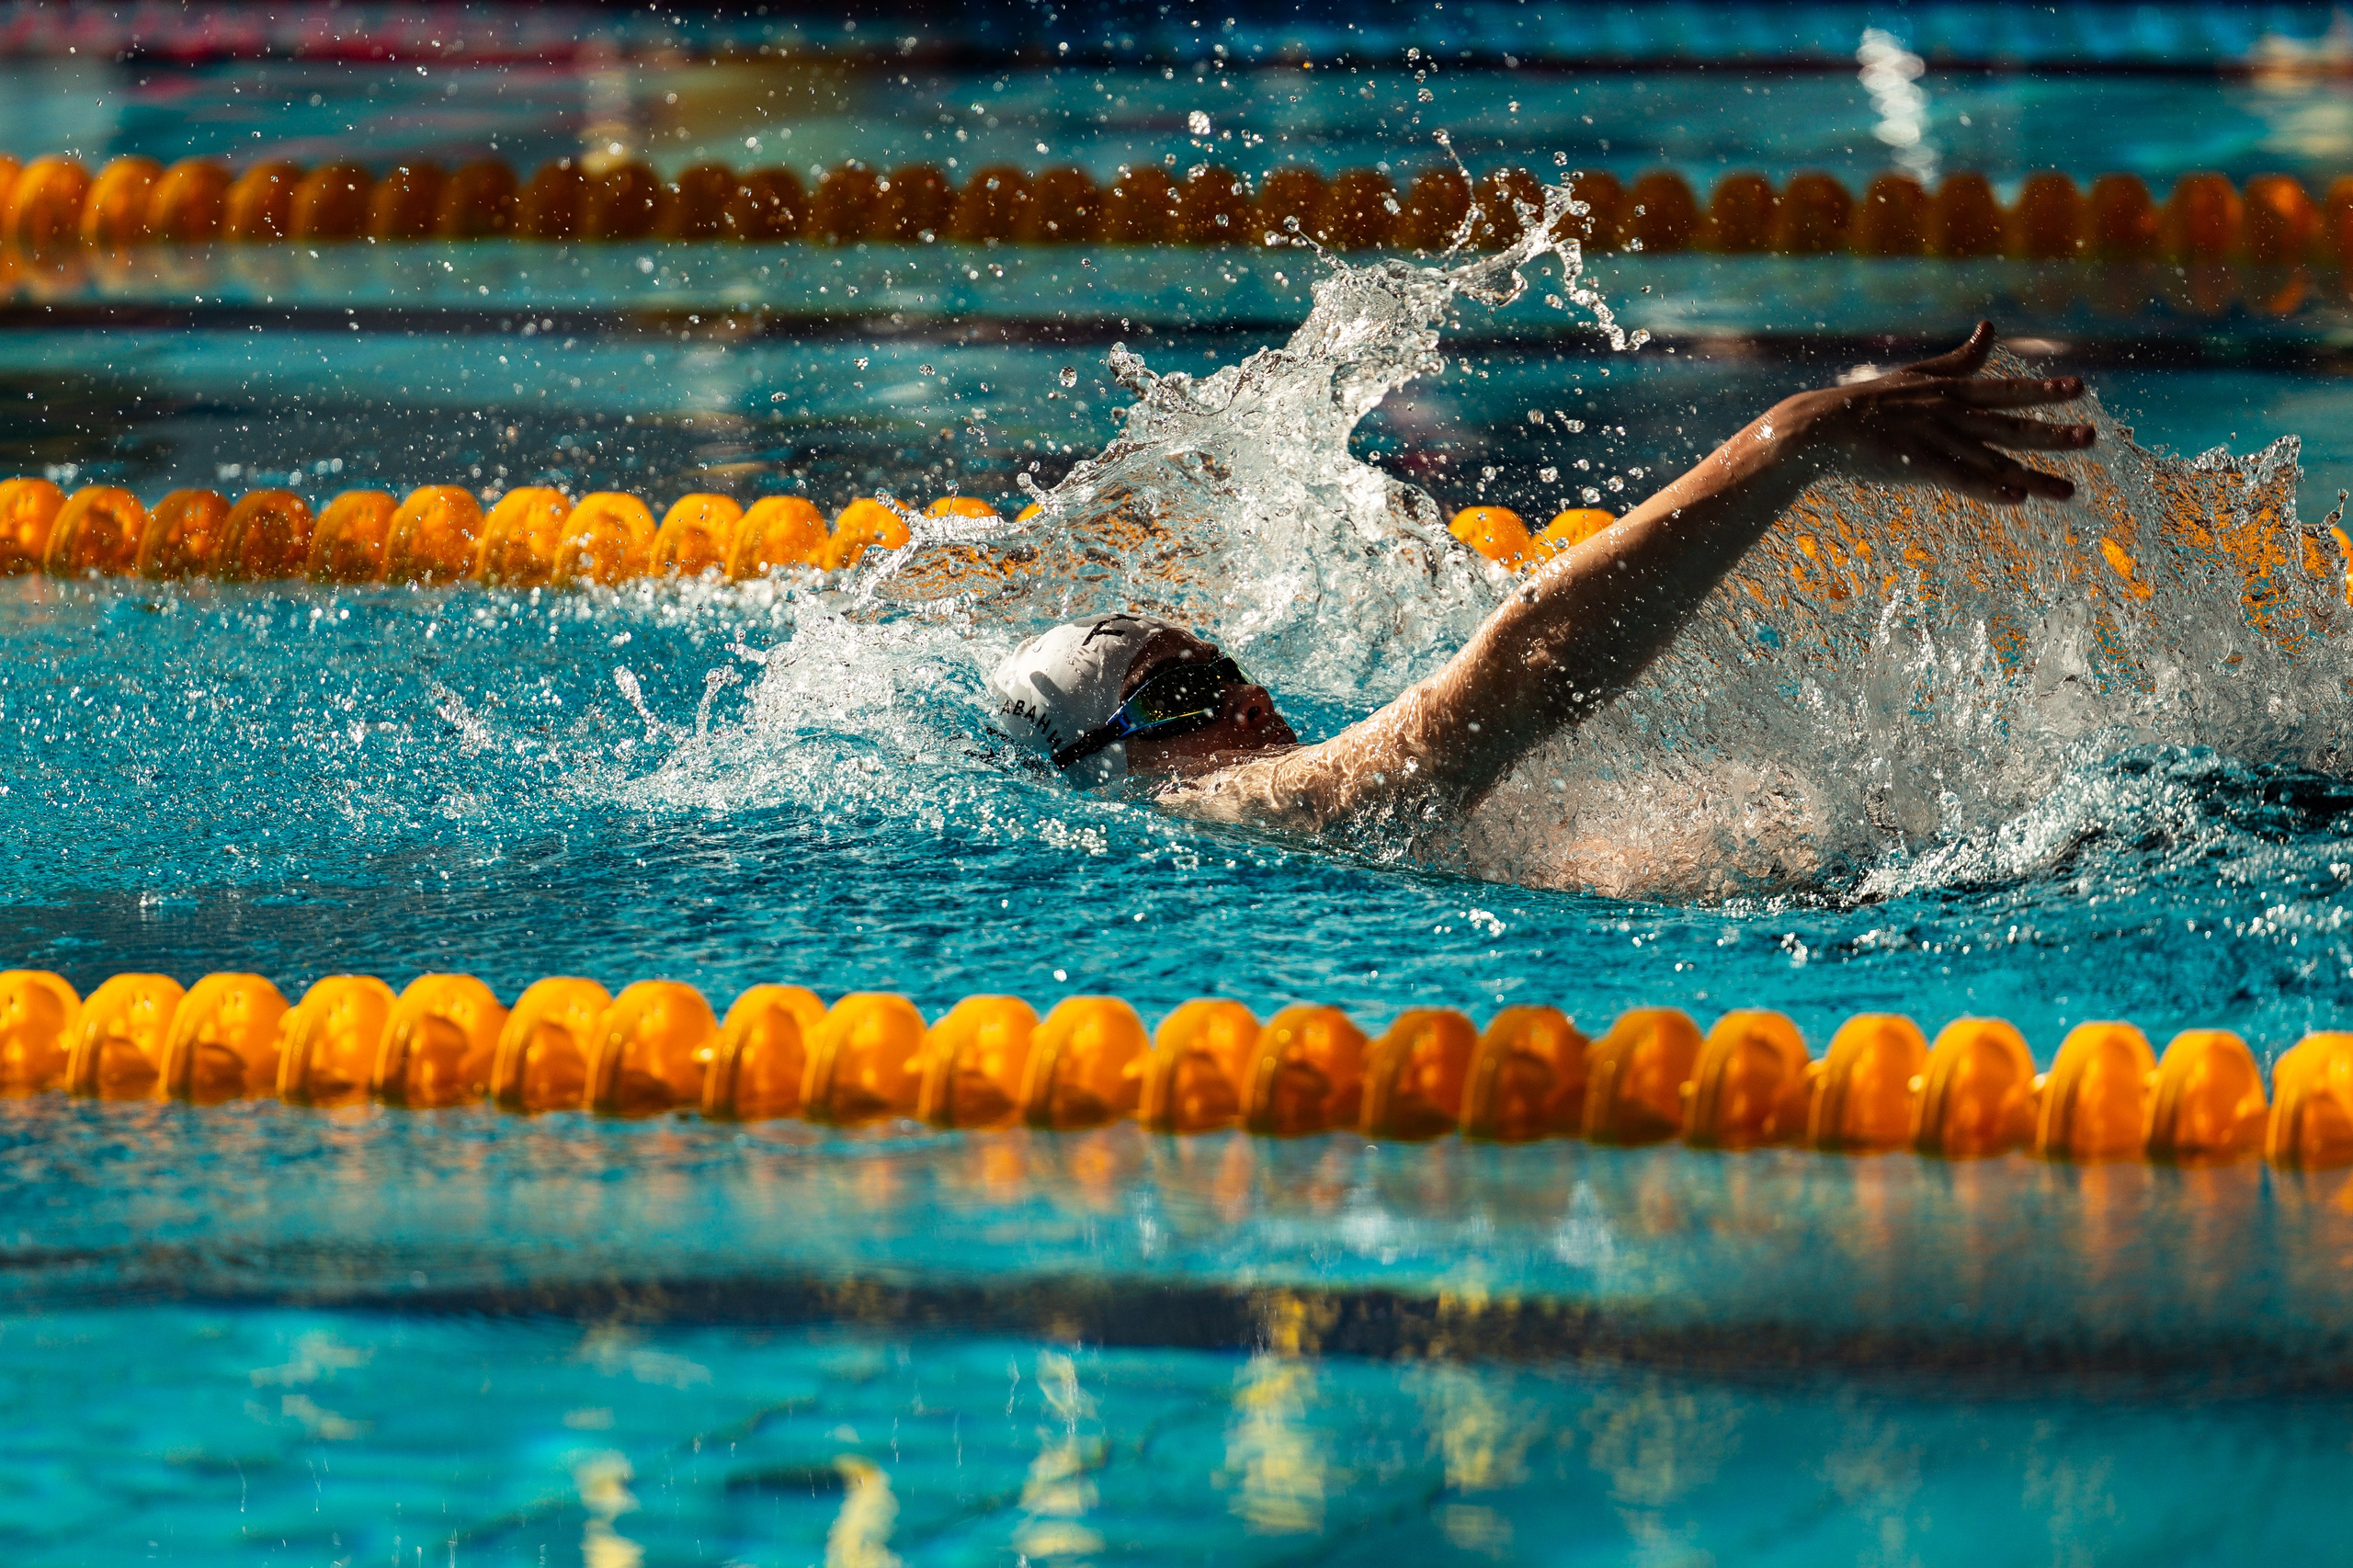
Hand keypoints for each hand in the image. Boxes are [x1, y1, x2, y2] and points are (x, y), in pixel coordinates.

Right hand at [1763, 322, 2094, 503]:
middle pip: (2010, 426)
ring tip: (2069, 493)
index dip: (2043, 390)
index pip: (2005, 391)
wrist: (1821, 427)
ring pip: (1993, 461)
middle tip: (2092, 439)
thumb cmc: (1868, 403)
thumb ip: (1959, 358)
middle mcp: (1949, 414)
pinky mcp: (1917, 466)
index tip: (2080, 389)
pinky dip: (1989, 489)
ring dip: (2034, 476)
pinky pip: (1960, 480)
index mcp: (1949, 392)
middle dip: (2053, 434)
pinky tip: (2016, 499)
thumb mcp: (1919, 373)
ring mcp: (1934, 440)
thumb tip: (1989, 328)